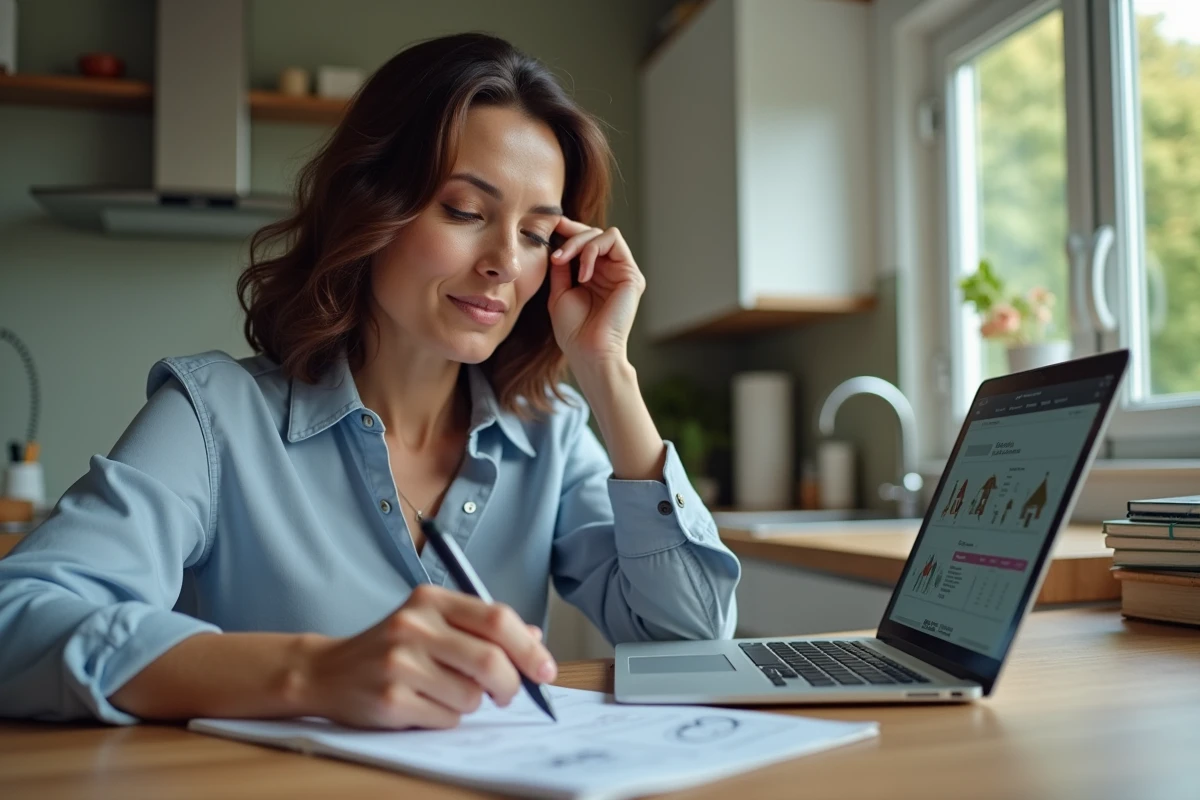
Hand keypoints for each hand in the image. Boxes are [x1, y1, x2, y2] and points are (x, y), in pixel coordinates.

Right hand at [296, 584, 554, 728]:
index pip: (496, 619)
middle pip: (491, 661)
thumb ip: (481, 628)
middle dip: (511, 685)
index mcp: (431, 599)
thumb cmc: (391, 647)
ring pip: (472, 696)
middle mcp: (414, 625)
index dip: (529, 648)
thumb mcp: (433, 622)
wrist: (327, 671)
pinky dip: (447, 717)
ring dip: (471, 703)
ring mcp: (400, 662)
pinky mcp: (390, 699)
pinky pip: (447, 718)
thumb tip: (534, 638)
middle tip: (508, 694)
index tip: (546, 670)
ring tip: (446, 693)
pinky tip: (425, 704)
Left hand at [547, 218, 645, 366]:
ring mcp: (622, 271)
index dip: (568, 230)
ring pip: (602, 234)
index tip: (549, 225)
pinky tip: (582, 275)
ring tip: (564, 263)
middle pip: (593, 233)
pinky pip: (612, 241)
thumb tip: (556, 241)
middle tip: (554, 253)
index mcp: (595, 275)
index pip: (584, 242)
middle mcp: (611, 271)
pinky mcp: (631, 274)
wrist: (588, 351)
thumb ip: (561, 266)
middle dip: (570, 235)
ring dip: (579, 243)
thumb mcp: (560, 291)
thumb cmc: (573, 330)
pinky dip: (592, 250)